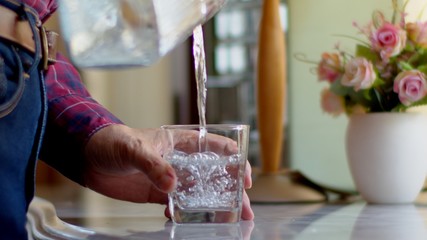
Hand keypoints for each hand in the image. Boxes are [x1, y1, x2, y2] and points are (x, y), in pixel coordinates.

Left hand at [83, 124, 253, 219]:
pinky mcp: (158, 192)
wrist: (88, 156)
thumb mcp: (134, 148)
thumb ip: (153, 165)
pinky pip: (179, 203)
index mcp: (181, 142)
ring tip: (226, 219)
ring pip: (199, 191)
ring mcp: (170, 177)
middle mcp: (180, 160)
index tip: (244, 177)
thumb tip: (173, 185)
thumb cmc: (112, 141)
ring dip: (213, 204)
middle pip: (214, 173)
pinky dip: (186, 211)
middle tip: (243, 207)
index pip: (216, 146)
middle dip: (230, 189)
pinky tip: (189, 218)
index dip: (235, 159)